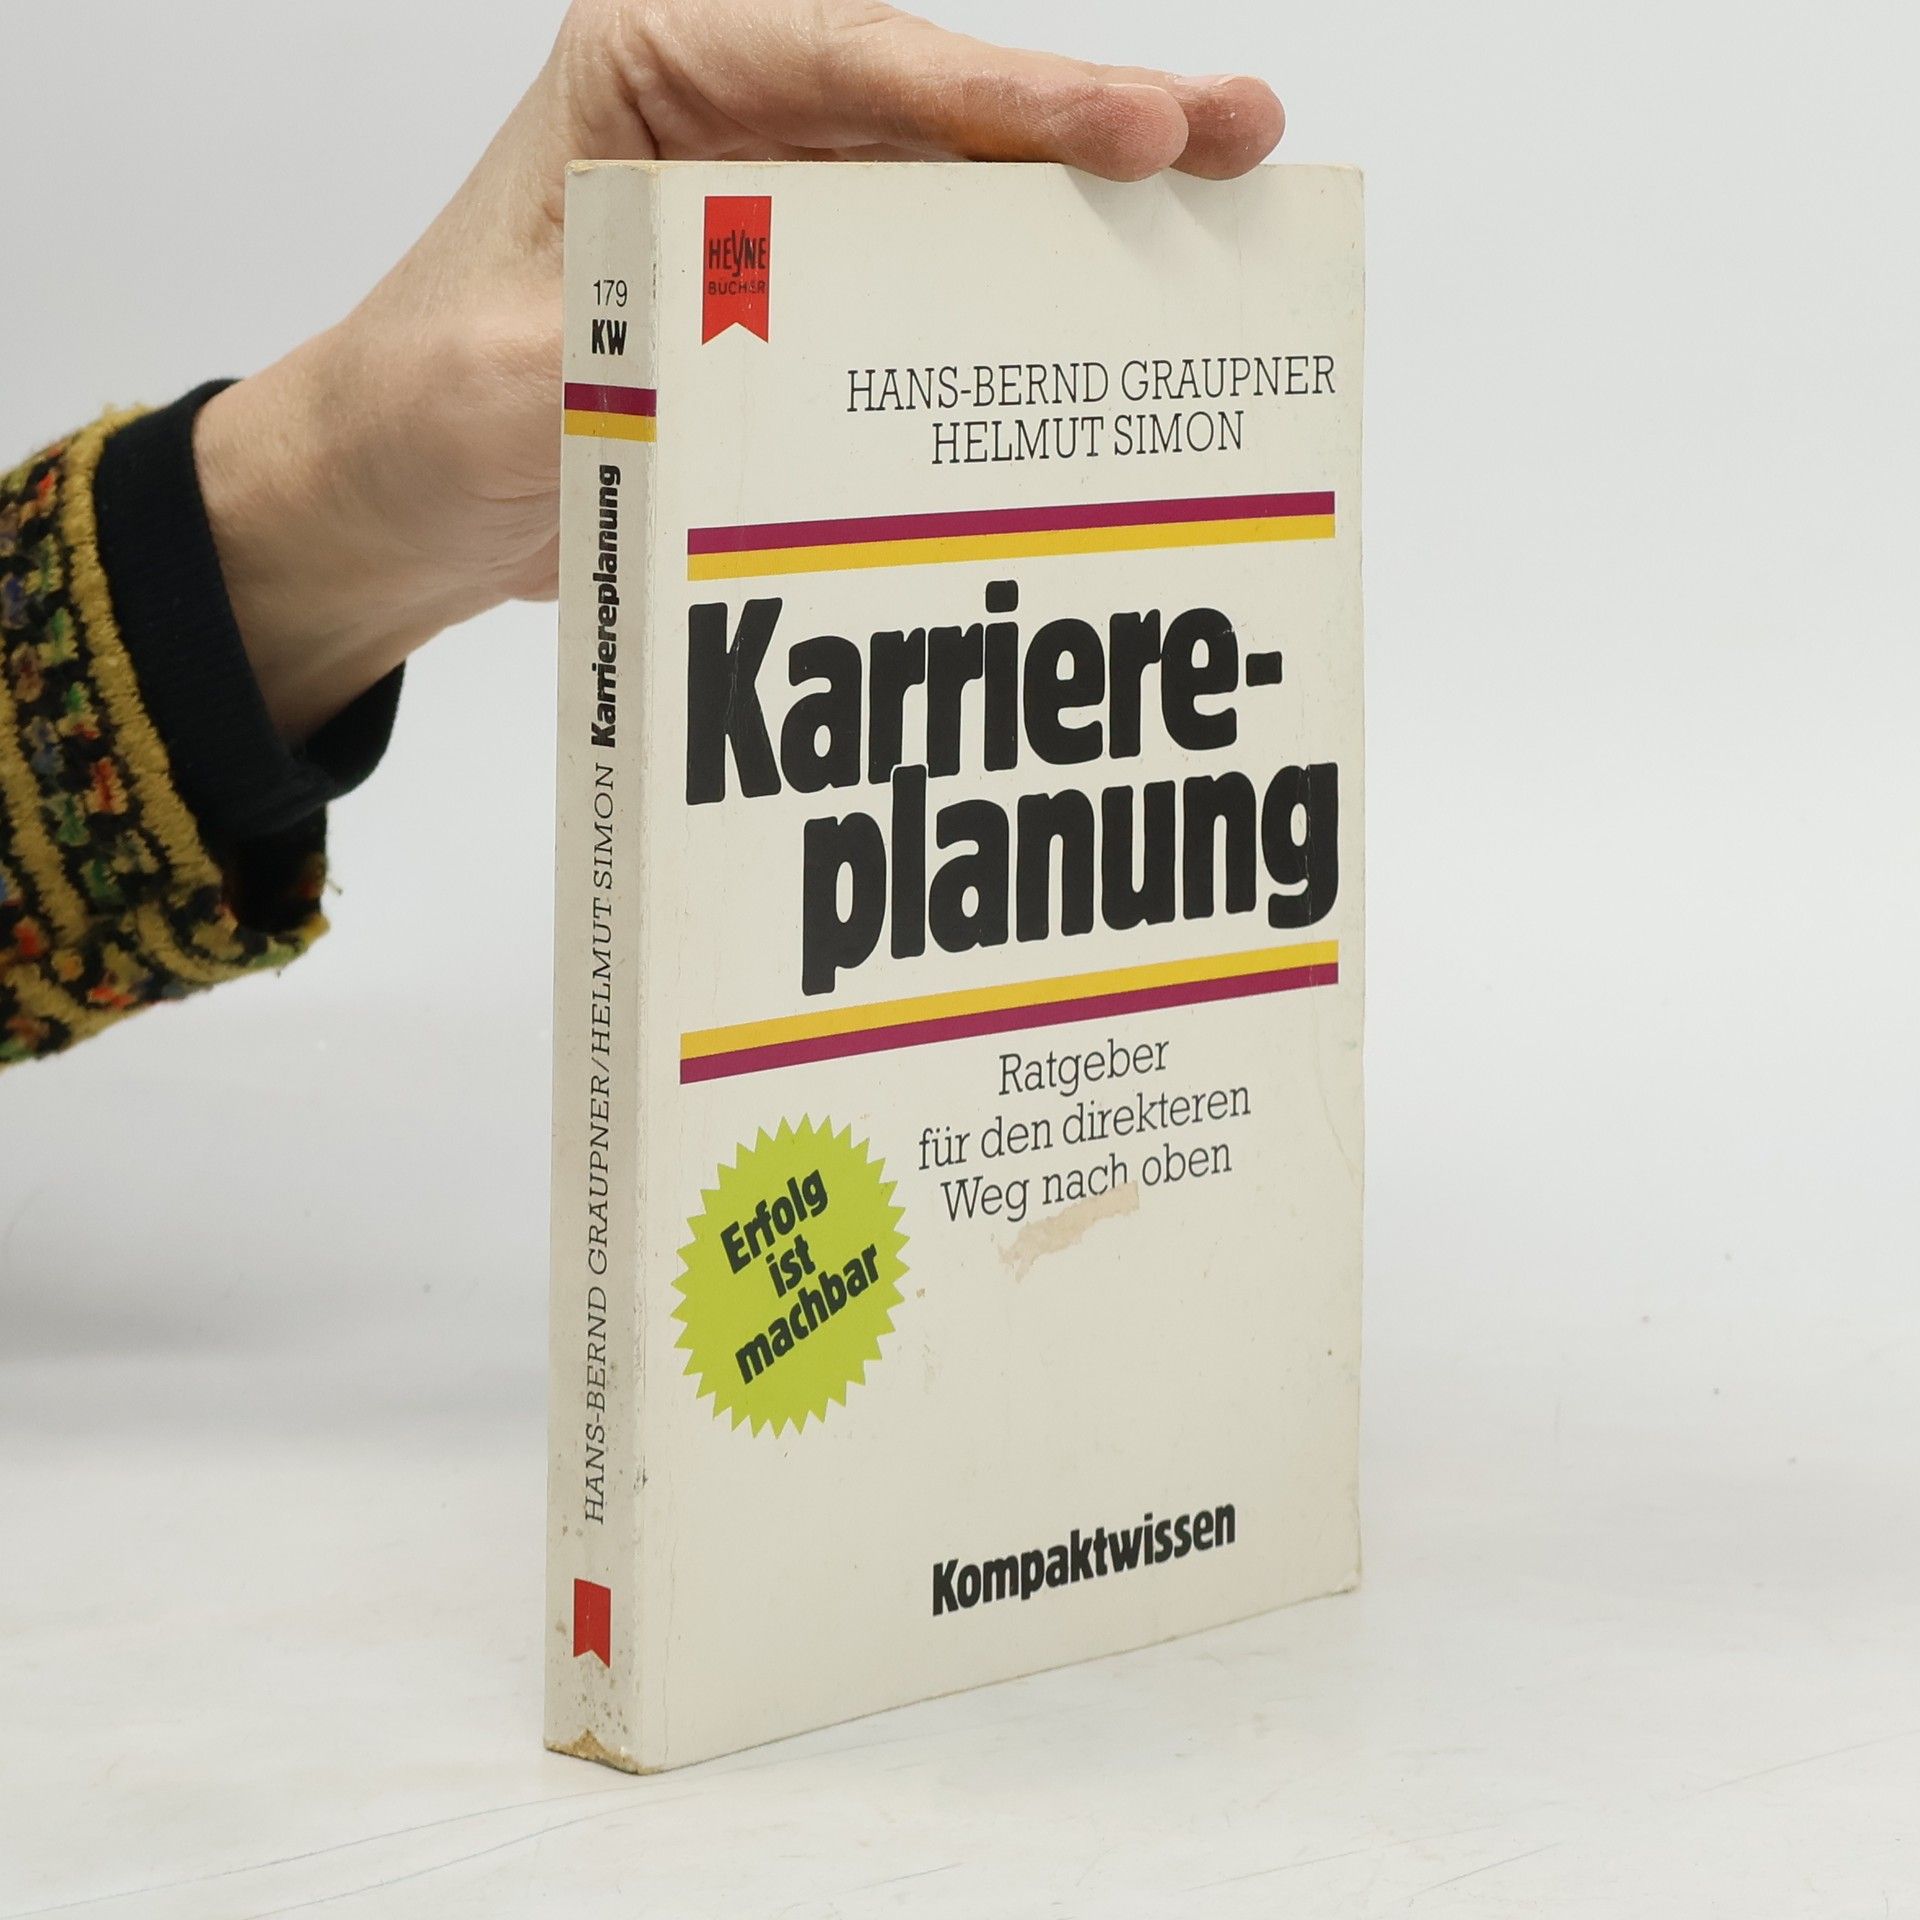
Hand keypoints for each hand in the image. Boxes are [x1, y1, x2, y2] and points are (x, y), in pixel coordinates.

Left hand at [195, 0, 1284, 741]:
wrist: (402, 494)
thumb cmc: (422, 406)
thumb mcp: (510, 376)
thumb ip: (634, 350)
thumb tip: (758, 358)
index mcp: (652, 70)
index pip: (851, 66)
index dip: (1003, 100)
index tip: (1132, 133)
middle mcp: (734, 118)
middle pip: (939, 107)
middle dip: (1089, 125)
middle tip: (1236, 136)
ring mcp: (780, 208)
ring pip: (956, 188)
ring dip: (1081, 208)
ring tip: (1221, 207)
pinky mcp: (802, 302)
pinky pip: (928, 286)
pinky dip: (1016, 300)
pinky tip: (1110, 313)